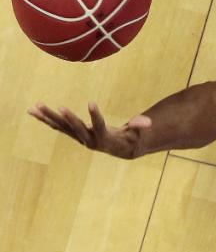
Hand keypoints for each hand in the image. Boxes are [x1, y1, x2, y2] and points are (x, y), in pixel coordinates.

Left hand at [27, 101, 151, 158]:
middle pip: (74, 128)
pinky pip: (57, 125)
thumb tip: (146, 122)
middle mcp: (88, 139)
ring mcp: (78, 136)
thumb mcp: (138, 134)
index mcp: (104, 138)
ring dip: (47, 116)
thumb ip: (140, 126)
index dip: (96, 116)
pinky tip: (33, 111)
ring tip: (34, 107)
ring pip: (60, 126)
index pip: (99, 126)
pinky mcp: (73, 132)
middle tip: (58, 107)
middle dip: (66, 118)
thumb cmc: (131, 139)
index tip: (92, 102)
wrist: (120, 149)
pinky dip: (45, 118)